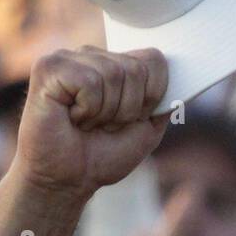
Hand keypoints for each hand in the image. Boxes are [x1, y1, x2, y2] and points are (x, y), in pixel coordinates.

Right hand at [14, 47, 170, 198]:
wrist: (68, 180)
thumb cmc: (102, 155)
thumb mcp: (147, 128)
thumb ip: (166, 101)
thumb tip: (187, 78)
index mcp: (116, 64)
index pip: (154, 59)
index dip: (151, 96)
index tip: (129, 119)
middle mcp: (93, 55)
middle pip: (136, 69)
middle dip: (127, 109)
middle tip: (102, 125)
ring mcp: (68, 58)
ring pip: (113, 75)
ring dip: (104, 113)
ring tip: (84, 123)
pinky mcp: (49, 68)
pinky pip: (89, 82)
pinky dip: (86, 110)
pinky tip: (70, 117)